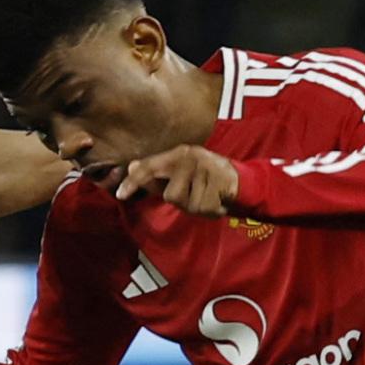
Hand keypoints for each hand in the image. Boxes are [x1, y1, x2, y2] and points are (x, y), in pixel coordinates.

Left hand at [107, 146, 242, 216]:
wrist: (244, 182)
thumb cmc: (207, 181)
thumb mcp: (182, 174)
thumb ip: (158, 174)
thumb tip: (131, 167)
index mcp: (179, 154)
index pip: (150, 166)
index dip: (134, 181)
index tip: (120, 194)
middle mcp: (191, 157)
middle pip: (170, 195)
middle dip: (182, 201)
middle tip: (196, 195)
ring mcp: (206, 169)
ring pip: (187, 204)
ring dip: (197, 207)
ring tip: (207, 196)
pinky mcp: (218, 183)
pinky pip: (203, 208)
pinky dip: (210, 210)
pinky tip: (217, 200)